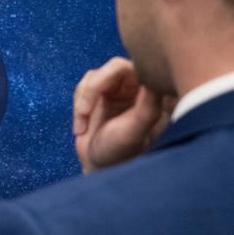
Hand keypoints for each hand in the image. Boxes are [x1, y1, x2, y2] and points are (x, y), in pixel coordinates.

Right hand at [72, 57, 174, 172]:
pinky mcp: (100, 94)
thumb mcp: (136, 131)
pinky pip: (84, 86)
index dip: (115, 76)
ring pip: (95, 76)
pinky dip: (78, 105)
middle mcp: (139, 87)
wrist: (100, 167)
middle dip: (93, 89)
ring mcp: (119, 90)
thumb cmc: (123, 153)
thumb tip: (152, 82)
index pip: (138, 67)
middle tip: (84, 110)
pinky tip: (80, 128)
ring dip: (83, 99)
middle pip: (113, 67)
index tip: (104, 97)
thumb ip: (147, 106)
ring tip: (81, 126)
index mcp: (155, 94)